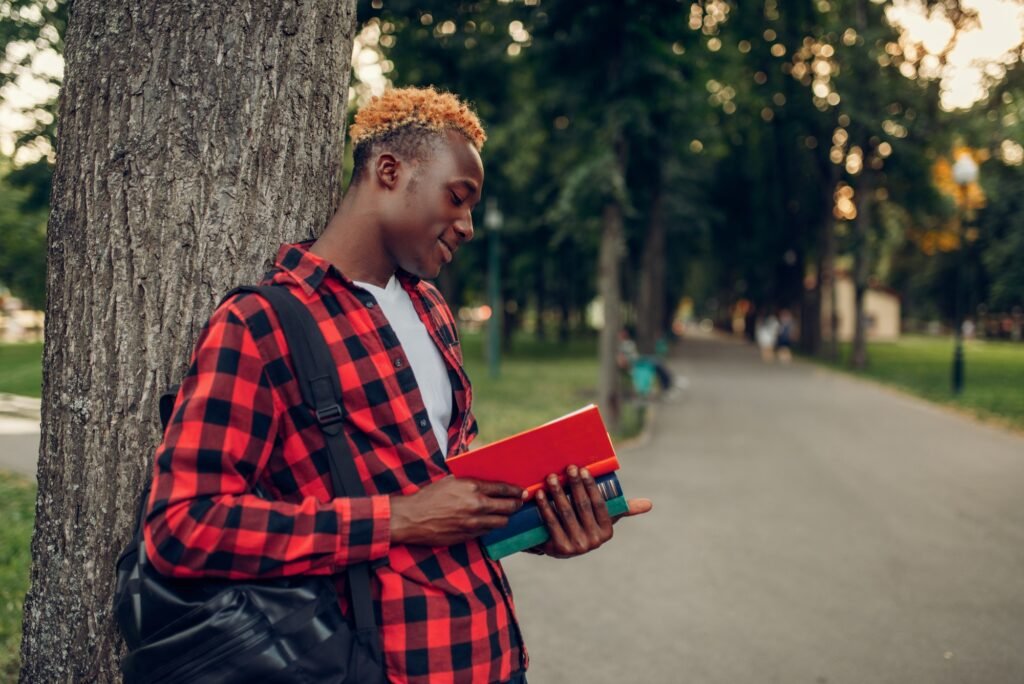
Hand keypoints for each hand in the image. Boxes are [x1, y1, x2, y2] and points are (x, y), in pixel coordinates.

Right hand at [390, 476, 525, 546]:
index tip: (522, 491)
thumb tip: (486, 480)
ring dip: (505, 518)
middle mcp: (476, 505)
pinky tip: (490, 523)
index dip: (515, 491)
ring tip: (506, 514)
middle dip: (516, 505)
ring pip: (501, 522)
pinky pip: (487, 532)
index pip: (503, 489)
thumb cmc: (429, 496)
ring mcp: (473, 523)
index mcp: (472, 487)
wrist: (412, 518)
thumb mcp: (450, 481)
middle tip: (519, 503)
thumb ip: (469, 481)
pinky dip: (491, 527)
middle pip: (507, 507)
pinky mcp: (468, 536)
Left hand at [534, 465, 652, 558]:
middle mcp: (594, 541)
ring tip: (552, 477)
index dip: (590, 486)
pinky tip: (540, 494)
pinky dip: (545, 507)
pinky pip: (551, 523)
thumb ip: (624, 509)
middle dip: (575, 485)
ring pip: (566, 514)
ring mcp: (576, 546)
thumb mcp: (604, 518)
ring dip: (558, 493)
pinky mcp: (559, 549)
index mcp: (606, 531)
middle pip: (582, 507)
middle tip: (567, 468)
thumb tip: (650, 504)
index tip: (582, 469)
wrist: (561, 546)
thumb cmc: (586, 524)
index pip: (599, 504)